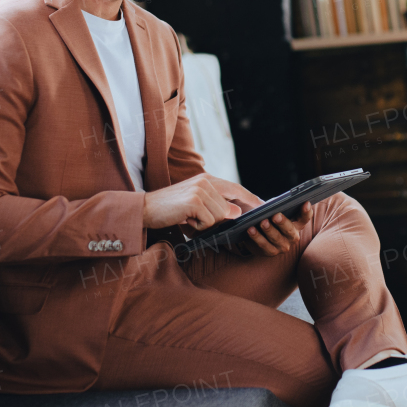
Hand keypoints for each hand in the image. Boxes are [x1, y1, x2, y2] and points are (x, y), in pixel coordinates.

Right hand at [143, 174, 261, 230]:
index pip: (236, 188)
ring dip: (206, 223)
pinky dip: (198, 226)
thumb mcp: (195, 206)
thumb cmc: (170, 210)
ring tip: (189, 218)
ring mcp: (200, 190)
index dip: (250, 198)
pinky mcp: (194, 201)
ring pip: (220, 215)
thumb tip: (237, 213)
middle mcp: (205, 181)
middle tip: (202, 220)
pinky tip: (185, 220)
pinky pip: (208, 221)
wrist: (144, 209)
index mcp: (206, 179)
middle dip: (222, 218)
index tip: (263, 206)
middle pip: (229, 206)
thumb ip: (216, 207)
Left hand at [244, 201, 313, 256]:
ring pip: (276, 238)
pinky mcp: (271, 252)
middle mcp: (293, 236)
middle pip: (290, 230)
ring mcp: (283, 246)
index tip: (306, 203)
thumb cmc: (271, 218)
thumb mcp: (277, 210)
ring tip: (262, 222)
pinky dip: (257, 237)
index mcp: (298, 224)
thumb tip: (273, 203)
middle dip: (283, 222)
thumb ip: (279, 207)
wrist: (260, 234)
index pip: (305, 217)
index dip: (306, 211)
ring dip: (269, 230)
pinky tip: (250, 230)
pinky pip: (264, 245)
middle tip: (276, 215)